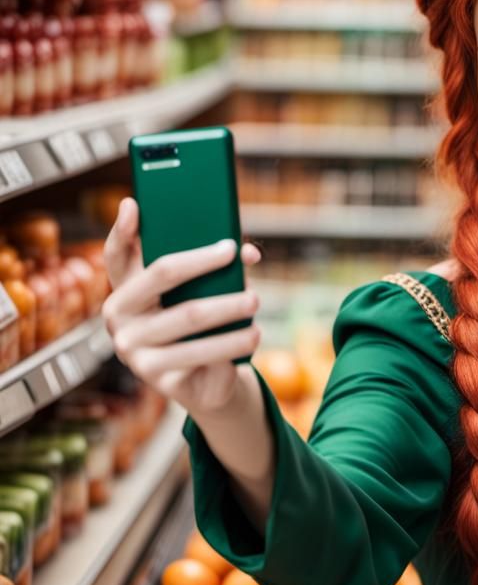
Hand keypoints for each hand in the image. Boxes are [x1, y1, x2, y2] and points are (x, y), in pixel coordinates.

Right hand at [101, 196, 263, 414]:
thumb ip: (213, 265)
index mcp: (125, 290)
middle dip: (204, 262)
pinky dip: (232, 342)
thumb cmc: (201, 324)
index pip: (116, 255)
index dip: (123, 230)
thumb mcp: (200, 291)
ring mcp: (132, 349)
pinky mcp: (155, 377)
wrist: (205, 380)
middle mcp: (118, 317)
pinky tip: (251, 336)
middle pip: (164, 275)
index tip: (134, 204)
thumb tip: (246, 251)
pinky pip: (201, 353)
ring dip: (229, 306)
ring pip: (190, 315)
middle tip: (235, 254)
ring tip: (254, 302)